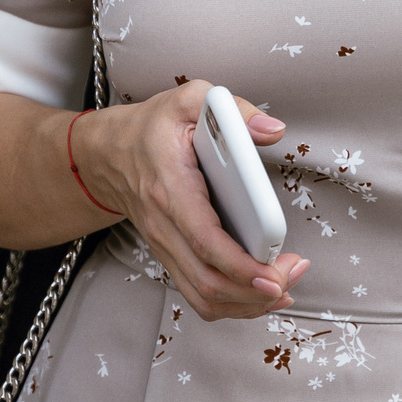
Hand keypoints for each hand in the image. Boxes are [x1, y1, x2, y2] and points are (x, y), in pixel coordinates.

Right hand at [78, 80, 307, 320]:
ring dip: (249, 302)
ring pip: (204, 297)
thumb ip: (235, 110)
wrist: (109, 154)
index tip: (273, 271)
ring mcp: (167, 247)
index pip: (204, 239)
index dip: (239, 264)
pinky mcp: (173, 256)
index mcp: (171, 187)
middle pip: (208, 280)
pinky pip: (200, 293)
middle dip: (256, 289)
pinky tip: (263, 290)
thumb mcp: (191, 99)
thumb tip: (272, 130)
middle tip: (293, 272)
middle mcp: (165, 227)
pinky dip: (234, 302)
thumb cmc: (153, 127)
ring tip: (286, 285)